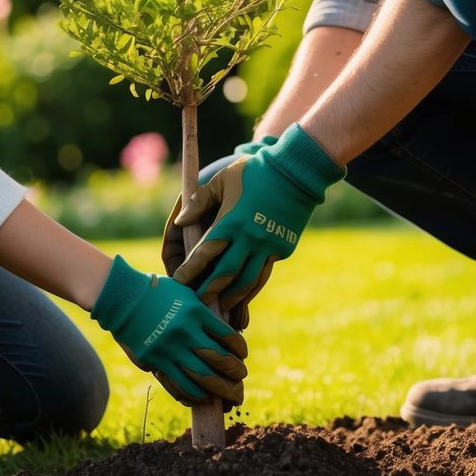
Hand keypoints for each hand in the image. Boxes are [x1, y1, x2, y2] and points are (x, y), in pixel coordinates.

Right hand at [90, 255, 247, 406]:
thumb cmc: (156, 291)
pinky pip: (178, 385)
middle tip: (241, 378)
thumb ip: (202, 311)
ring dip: (219, 389)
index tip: (242, 354)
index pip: (227, 336)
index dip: (239, 349)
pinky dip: (193, 394)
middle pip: (218, 360)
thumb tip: (223, 333)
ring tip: (228, 394)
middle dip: (235, 373)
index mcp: (195, 311)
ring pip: (201, 378)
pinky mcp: (154, 361)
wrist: (122, 297)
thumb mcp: (184, 291)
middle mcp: (184, 331)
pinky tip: (201, 397)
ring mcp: (169, 348)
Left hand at [172, 124, 344, 308]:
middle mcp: (249, 238)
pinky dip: (253, 287)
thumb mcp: (223, 180)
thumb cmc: (254, 171)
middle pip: (226, 274)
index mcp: (231, 221)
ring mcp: (268, 245)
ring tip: (222, 305)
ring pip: (248, 281)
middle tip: (198, 299)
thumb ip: (200, 201)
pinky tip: (245, 293)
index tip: (179, 279)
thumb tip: (180, 222)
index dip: (190, 269)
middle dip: (209, 290)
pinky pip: (264, 273)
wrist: (296, 170)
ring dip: (233, 296)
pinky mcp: (282, 248)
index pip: (205, 253)